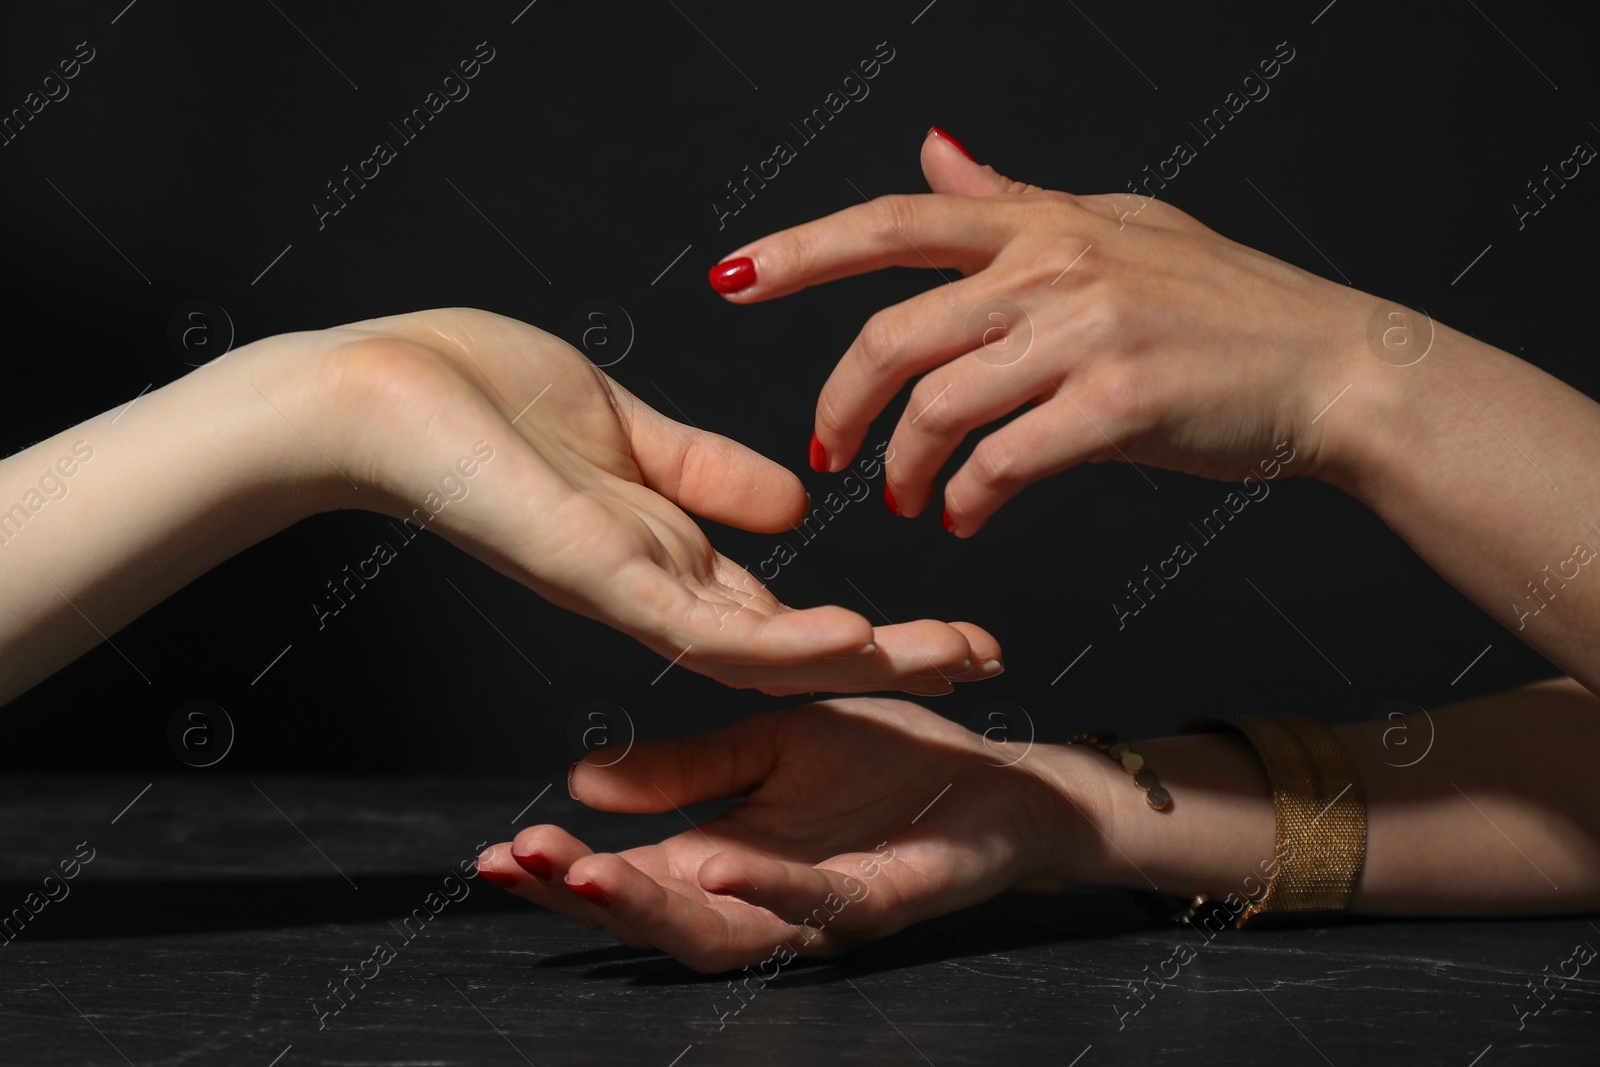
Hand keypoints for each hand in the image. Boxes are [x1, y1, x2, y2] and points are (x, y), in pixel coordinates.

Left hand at [306, 309, 999, 694]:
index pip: (787, 610)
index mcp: (667, 551)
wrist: (374, 391)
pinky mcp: (596, 576)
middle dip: (891, 658)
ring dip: (857, 662)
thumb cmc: (477, 395)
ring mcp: (628, 590)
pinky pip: (697, 627)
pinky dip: (776, 641)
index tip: (957, 630)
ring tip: (945, 662)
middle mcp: (658, 589)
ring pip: (762, 655)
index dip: (872, 627)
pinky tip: (846, 640)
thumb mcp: (629, 430)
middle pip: (793, 646)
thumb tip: (795, 499)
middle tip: (988, 664)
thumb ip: (708, 470)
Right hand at [475, 697, 1111, 971]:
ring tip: (585, 873)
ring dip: (650, 906)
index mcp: (727, 858)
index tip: (495, 854)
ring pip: (722, 932)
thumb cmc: (887, 764)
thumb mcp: (768, 743)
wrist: (994, 778)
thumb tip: (582, 778)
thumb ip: (685, 768)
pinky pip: (815, 906)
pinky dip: (763, 889)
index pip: (631, 878)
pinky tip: (713, 866)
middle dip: (584, 896)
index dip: (563, 872)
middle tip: (520, 863)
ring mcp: (817, 911)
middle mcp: (762, 899)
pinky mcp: (878, 903)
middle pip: (658, 919)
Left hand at [709, 128, 1378, 533]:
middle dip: (841, 402)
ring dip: (904, 467)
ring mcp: (1086, 333)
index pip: (894, 222)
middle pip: (892, 333)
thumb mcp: (1115, 224)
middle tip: (828, 452)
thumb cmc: (1224, 304)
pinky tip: (970, 517)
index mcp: (1042, 225)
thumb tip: (936, 145)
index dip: (801, 249)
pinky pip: (1003, 461)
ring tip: (910, 501)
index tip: (730, 277)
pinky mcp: (1118, 404)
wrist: (1331, 365)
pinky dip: (970, 499)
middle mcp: (1053, 266)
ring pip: (937, 405)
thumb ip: (1014, 198)